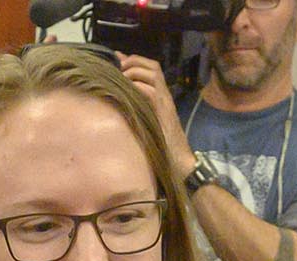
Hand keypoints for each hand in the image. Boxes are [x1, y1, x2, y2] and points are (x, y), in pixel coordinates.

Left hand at [114, 55, 195, 176]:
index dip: (133, 61)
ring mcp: (165, 103)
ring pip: (151, 74)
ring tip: (120, 81)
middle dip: (132, 62)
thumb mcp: (147, 123)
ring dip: (133, 73)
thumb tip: (119, 98)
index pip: (151, 67)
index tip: (117, 63)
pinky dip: (137, 88)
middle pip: (152, 65)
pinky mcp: (163, 113)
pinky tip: (126, 93)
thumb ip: (137, 108)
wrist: (180, 163)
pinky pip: (150, 92)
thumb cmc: (161, 147)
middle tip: (117, 70)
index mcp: (162, 96)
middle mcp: (165, 95)